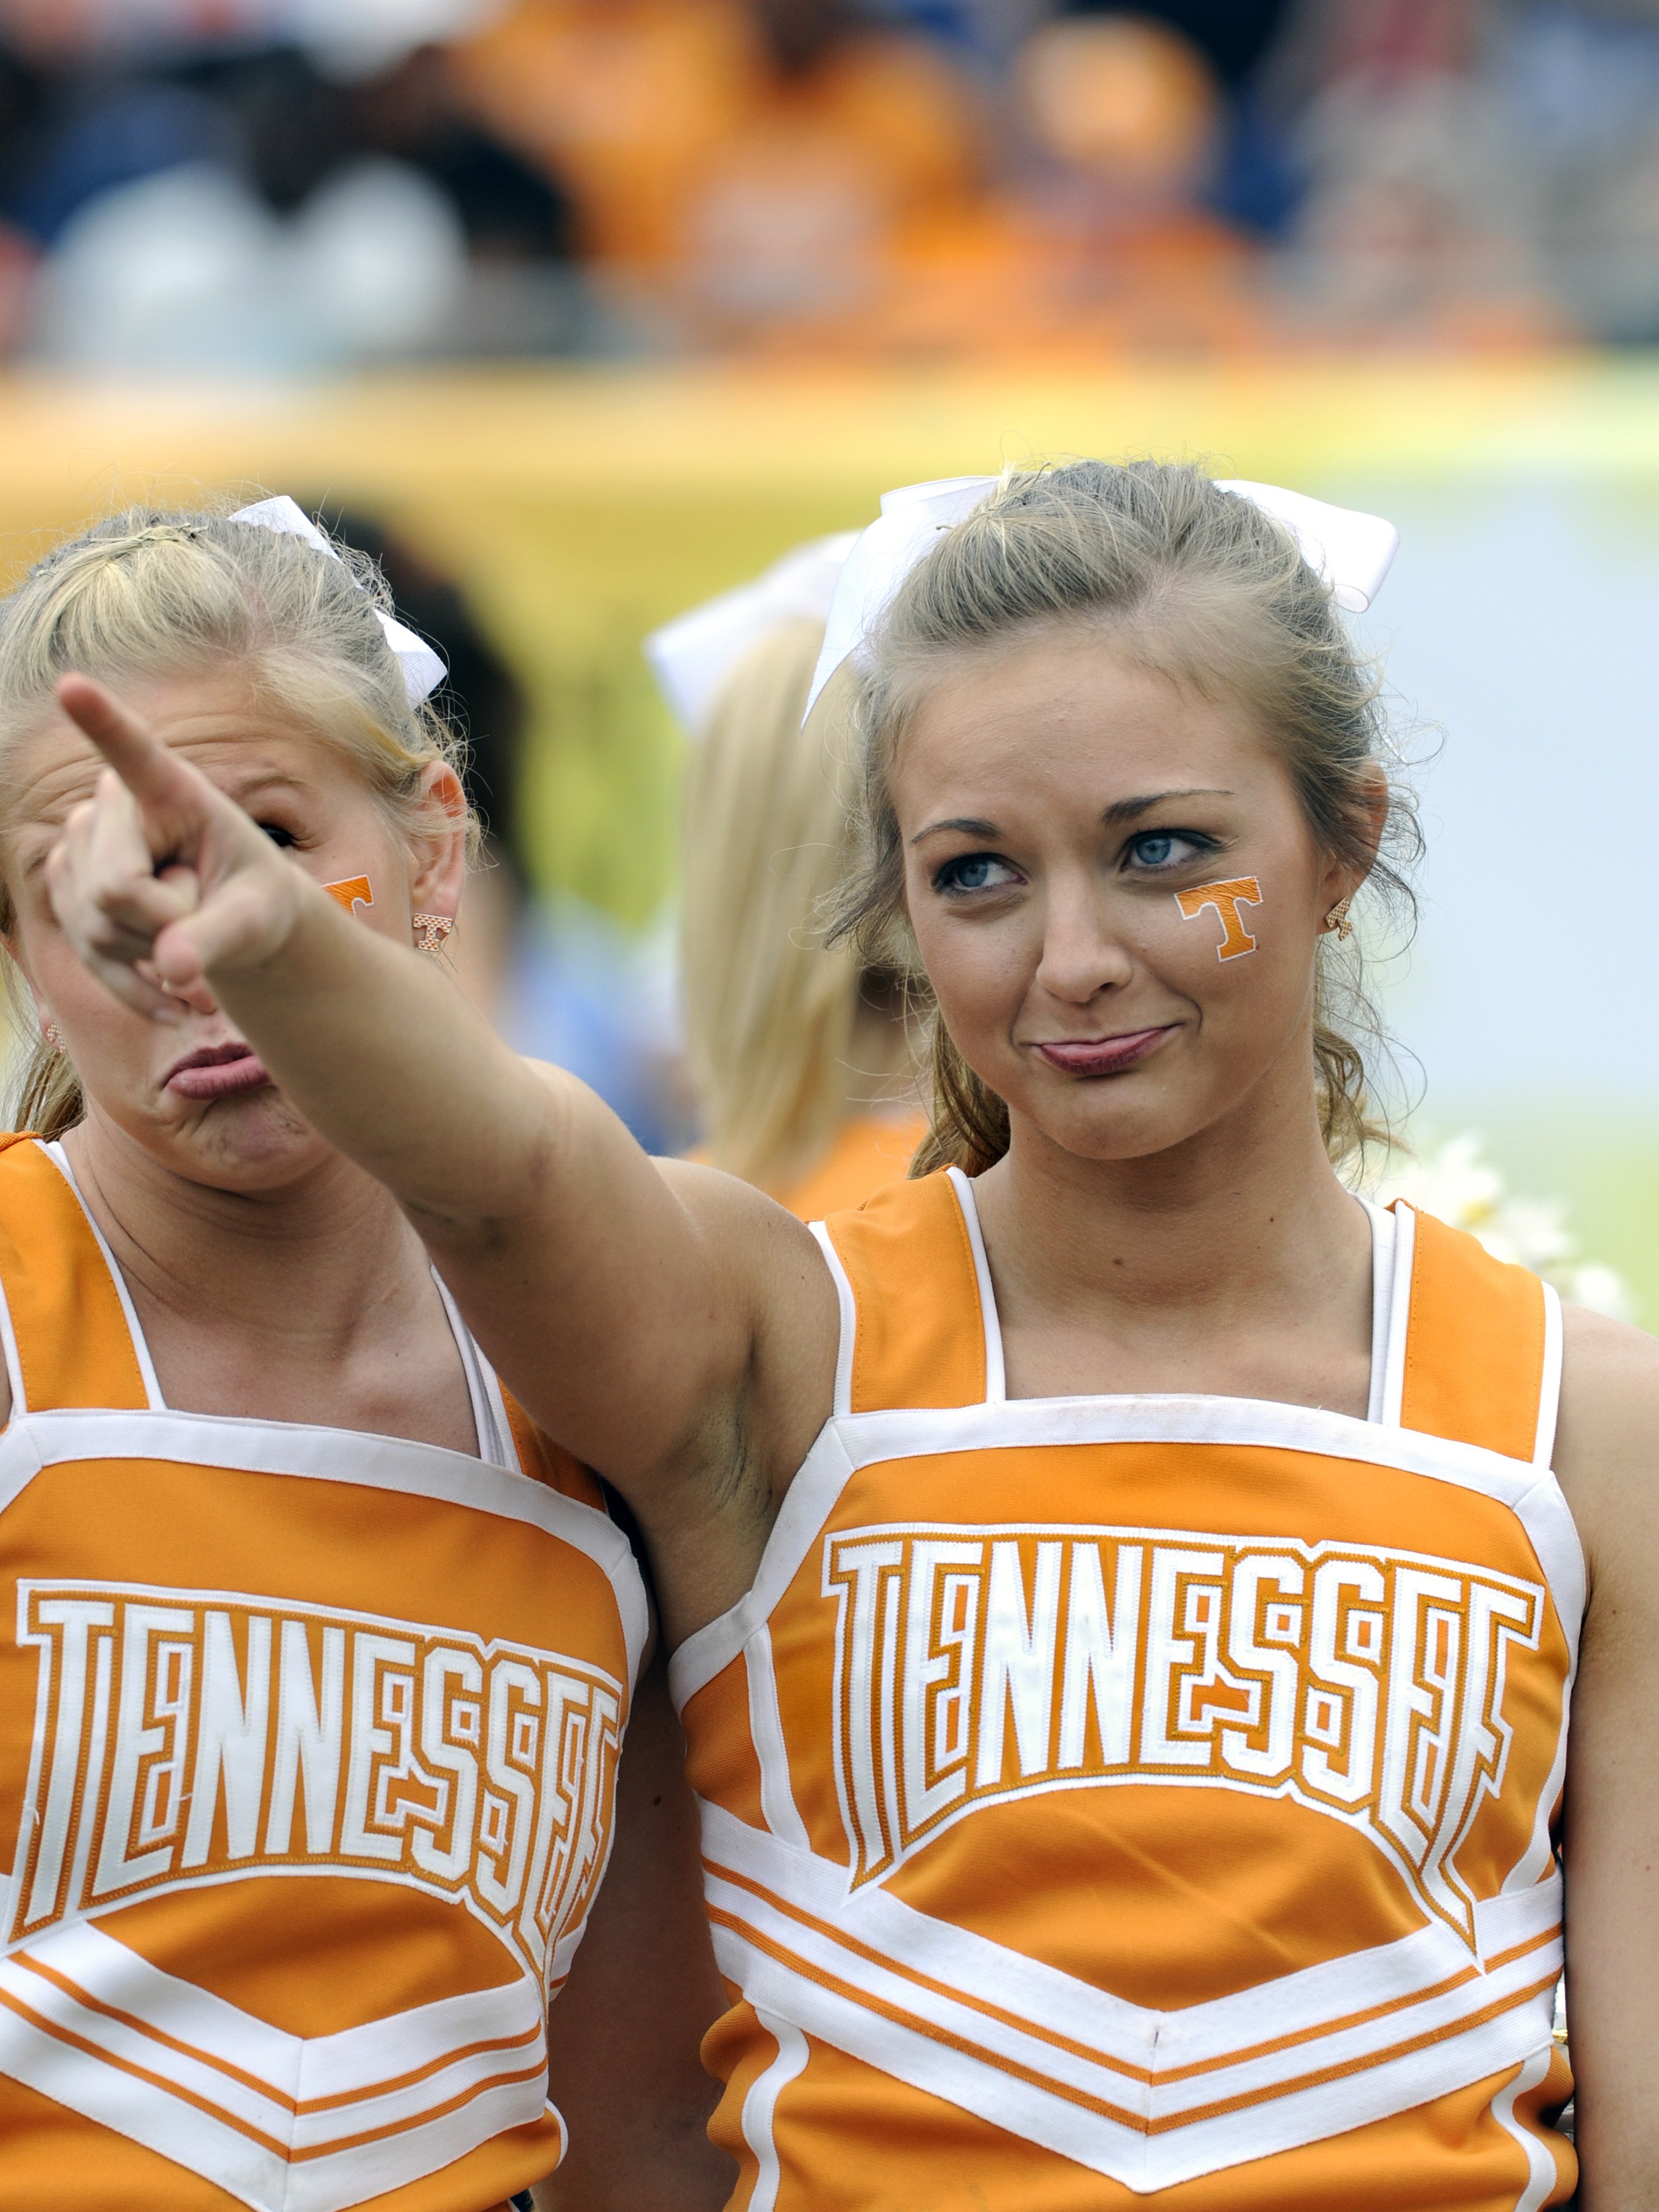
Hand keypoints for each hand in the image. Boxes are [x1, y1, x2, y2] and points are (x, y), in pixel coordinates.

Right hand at [46, 675, 302, 1021]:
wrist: (235, 924)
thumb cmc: (256, 900)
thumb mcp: (259, 918)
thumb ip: (220, 937)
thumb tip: (174, 970)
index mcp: (174, 791)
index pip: (134, 754)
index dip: (101, 722)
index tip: (73, 685)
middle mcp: (111, 809)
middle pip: (115, 888)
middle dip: (168, 922)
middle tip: (205, 911)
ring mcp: (78, 850)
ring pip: (100, 924)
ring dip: (155, 952)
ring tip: (188, 931)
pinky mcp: (65, 894)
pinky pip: (93, 960)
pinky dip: (139, 991)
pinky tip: (178, 1007)